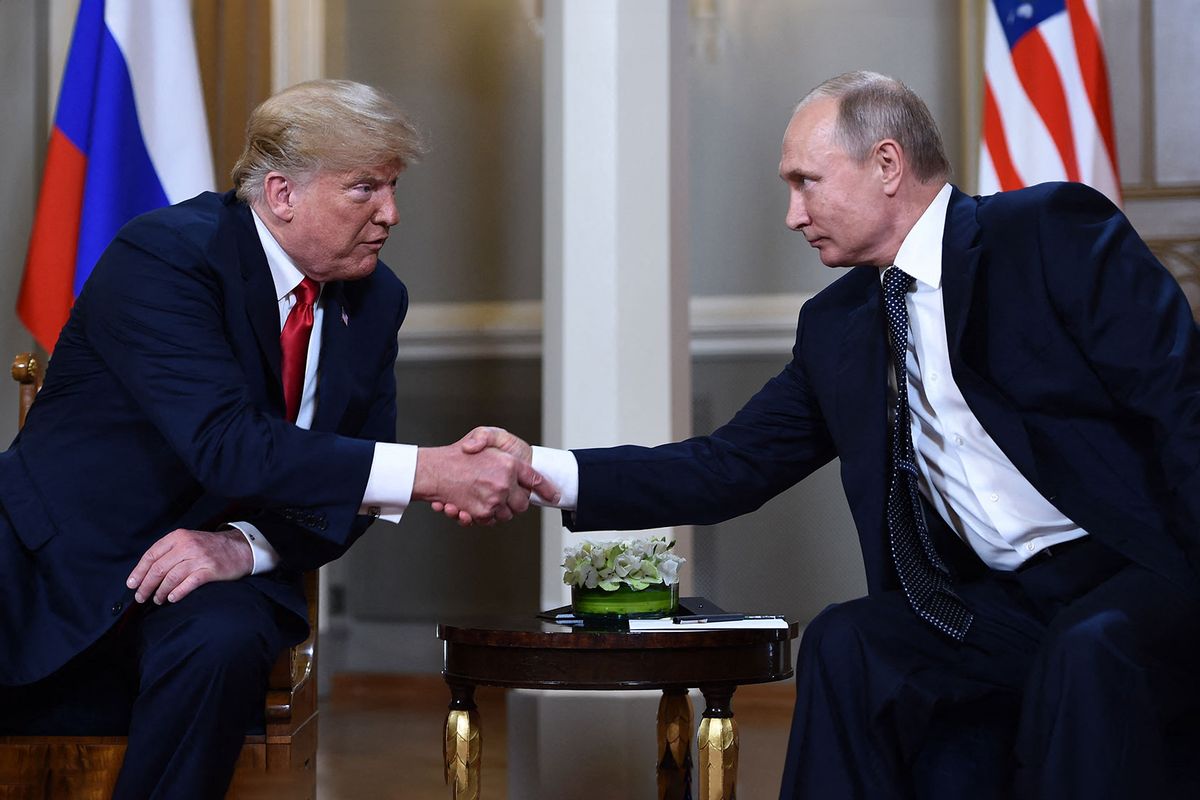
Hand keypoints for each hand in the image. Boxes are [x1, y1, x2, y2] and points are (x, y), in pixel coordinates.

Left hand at [126, 528, 253, 604]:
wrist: (241, 548)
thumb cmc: (211, 548)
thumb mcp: (189, 541)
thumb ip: (170, 552)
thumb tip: (147, 572)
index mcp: (178, 537)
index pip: (151, 555)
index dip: (139, 571)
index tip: (131, 584)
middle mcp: (187, 546)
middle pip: (159, 568)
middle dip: (146, 585)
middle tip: (140, 597)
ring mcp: (199, 558)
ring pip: (171, 578)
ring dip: (160, 592)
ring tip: (157, 600)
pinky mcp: (210, 570)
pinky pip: (188, 584)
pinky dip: (177, 593)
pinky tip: (172, 598)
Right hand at [416, 427, 558, 525]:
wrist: (433, 469)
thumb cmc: (459, 451)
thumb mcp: (484, 434)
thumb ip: (497, 440)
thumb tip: (514, 460)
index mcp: (510, 464)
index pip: (536, 480)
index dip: (547, 489)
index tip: (555, 495)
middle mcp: (504, 483)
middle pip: (522, 503)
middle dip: (516, 502)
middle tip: (504, 495)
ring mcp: (493, 500)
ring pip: (507, 515)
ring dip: (500, 510)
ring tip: (487, 500)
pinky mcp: (480, 512)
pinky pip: (490, 520)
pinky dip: (484, 517)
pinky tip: (471, 506)